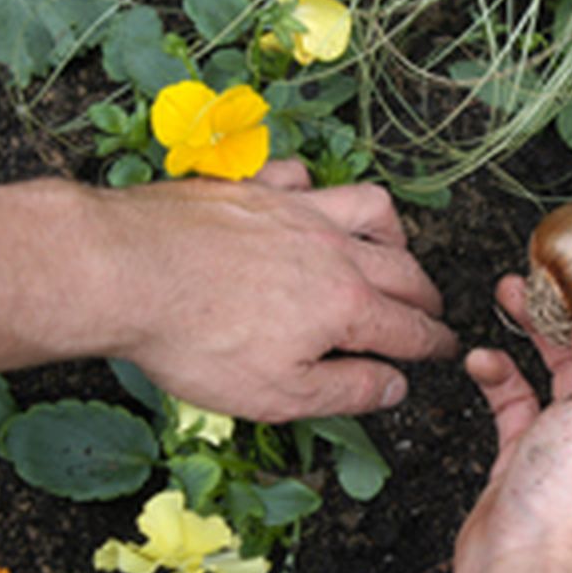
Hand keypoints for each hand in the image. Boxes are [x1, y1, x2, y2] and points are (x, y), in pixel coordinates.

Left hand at [98, 160, 456, 421]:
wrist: (124, 270)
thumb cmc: (197, 340)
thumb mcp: (280, 395)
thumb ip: (349, 391)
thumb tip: (396, 387)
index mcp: (347, 306)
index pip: (410, 328)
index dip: (435, 344)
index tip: (447, 350)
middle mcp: (335, 250)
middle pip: (403, 270)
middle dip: (426, 295)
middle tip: (430, 311)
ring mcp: (296, 210)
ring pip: (370, 208)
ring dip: (393, 233)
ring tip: (392, 250)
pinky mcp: (254, 187)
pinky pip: (302, 177)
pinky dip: (315, 190)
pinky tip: (308, 203)